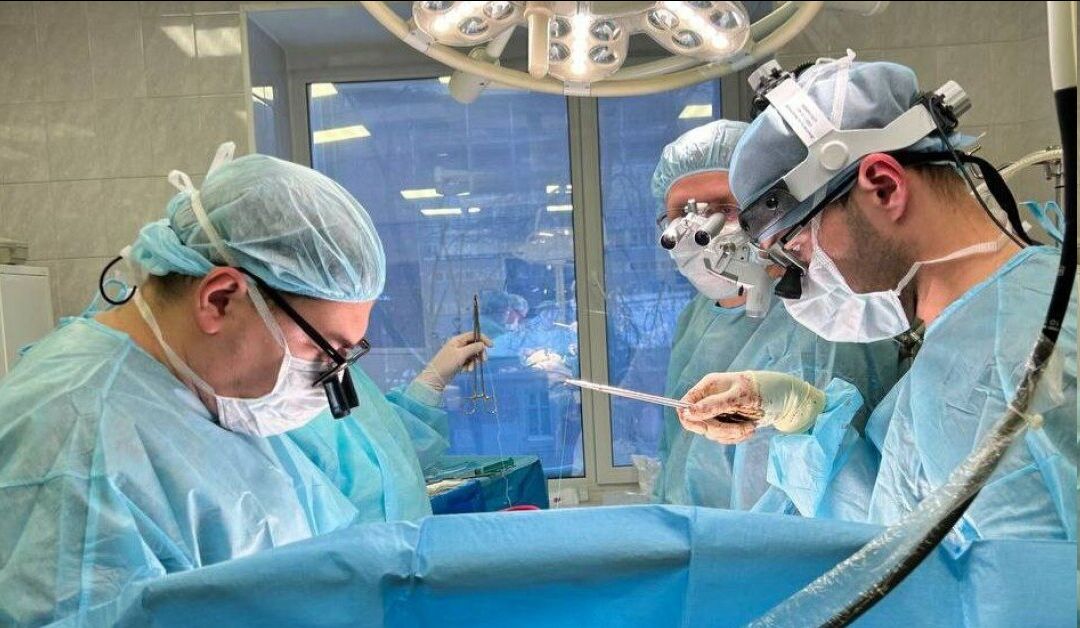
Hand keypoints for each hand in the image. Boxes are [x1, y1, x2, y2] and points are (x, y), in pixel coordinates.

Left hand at [414, 332, 492, 392]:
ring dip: (473, 362)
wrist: (436, 377)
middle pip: (475, 345)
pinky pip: (468, 362)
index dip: (483, 339)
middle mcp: (459, 345)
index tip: (491, 346)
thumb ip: (473, 348)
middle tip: (483, 361)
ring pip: (473, 355)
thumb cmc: (447, 364)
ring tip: (469, 369)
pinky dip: (469, 366)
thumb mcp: (461, 355)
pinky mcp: (459, 362)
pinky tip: (464, 371)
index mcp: (458, 340)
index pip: (473, 335)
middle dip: (479, 354)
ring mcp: (458, 354)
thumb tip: (482, 344)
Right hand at [677, 371, 824, 443]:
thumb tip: (688, 412)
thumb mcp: (740, 396)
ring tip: (750, 427)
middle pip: (698, 423)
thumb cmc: (764, 390)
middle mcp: (710, 399)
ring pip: (712, 433)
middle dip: (719, 429)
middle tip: (739, 428)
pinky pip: (723, 438)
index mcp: (709, 386)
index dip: (691, 418)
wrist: (786, 401)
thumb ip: (714, 404)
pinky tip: (751, 430)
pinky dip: (737, 437)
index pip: (686, 404)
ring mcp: (719, 413)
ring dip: (732, 434)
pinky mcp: (728, 424)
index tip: (705, 427)